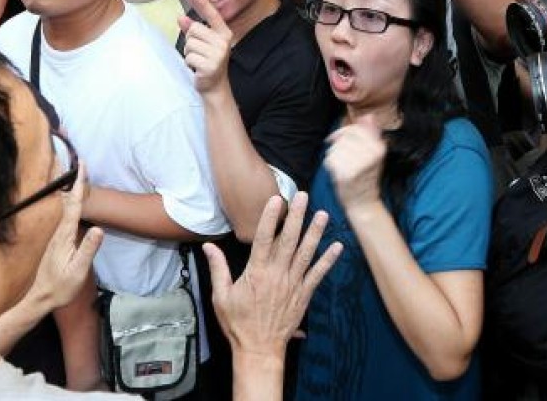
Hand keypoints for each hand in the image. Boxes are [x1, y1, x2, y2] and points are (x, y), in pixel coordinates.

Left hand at [28, 164, 103, 310]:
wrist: (41, 298)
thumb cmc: (61, 287)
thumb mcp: (78, 270)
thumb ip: (88, 249)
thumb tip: (99, 229)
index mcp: (65, 236)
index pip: (75, 205)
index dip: (79, 184)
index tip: (82, 166)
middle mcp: (59, 232)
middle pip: (70, 202)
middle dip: (76, 183)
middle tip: (82, 164)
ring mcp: (58, 237)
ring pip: (67, 208)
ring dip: (73, 192)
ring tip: (79, 178)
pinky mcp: (58, 242)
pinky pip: (66, 217)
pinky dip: (71, 205)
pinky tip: (72, 204)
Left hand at [179, 0, 232, 93]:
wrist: (215, 86)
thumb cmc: (208, 61)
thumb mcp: (202, 44)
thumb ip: (193, 30)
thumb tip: (181, 18)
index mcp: (224, 34)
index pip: (213, 15)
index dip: (204, 4)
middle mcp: (223, 42)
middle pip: (194, 30)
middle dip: (190, 41)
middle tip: (199, 52)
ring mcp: (218, 54)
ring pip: (190, 44)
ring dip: (189, 53)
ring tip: (198, 60)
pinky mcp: (210, 66)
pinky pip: (189, 57)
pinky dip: (189, 63)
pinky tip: (198, 68)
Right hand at [203, 192, 341, 358]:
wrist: (259, 349)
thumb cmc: (237, 323)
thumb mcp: (220, 295)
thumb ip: (218, 268)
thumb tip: (208, 246)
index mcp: (256, 272)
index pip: (264, 238)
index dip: (270, 217)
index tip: (276, 199)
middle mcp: (277, 275)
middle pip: (289, 240)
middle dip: (297, 216)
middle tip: (304, 197)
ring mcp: (293, 284)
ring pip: (306, 254)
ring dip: (315, 233)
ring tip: (323, 214)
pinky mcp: (303, 295)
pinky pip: (318, 275)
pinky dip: (328, 261)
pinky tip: (337, 247)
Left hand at [324, 114, 385, 214]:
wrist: (364, 202)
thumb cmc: (366, 175)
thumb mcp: (374, 153)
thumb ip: (371, 133)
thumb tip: (369, 115)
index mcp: (379, 147)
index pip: (354, 128)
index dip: (343, 132)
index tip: (337, 139)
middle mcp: (371, 154)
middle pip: (344, 137)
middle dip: (339, 144)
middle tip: (343, 156)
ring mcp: (358, 163)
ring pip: (336, 147)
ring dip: (334, 154)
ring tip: (343, 165)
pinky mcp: (346, 173)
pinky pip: (330, 158)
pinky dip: (330, 164)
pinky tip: (338, 172)